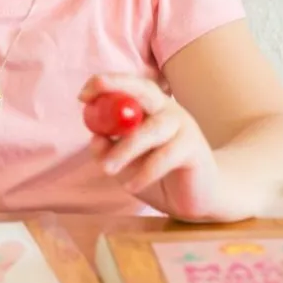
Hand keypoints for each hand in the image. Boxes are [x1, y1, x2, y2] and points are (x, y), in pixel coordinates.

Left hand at [79, 73, 223, 220]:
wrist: (200, 198)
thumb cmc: (156, 173)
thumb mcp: (125, 162)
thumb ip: (108, 148)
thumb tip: (96, 138)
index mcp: (150, 106)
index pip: (129, 85)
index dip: (106, 84)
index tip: (82, 95)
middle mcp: (168, 109)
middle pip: (143, 91)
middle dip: (116, 88)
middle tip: (89, 100)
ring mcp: (184, 126)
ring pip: (150, 130)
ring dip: (124, 149)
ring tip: (107, 169)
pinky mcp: (194, 149)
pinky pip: (165, 157)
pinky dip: (145, 173)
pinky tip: (132, 186)